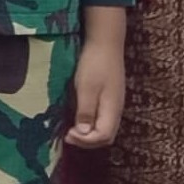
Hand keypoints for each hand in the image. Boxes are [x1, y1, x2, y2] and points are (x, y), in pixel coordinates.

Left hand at [66, 10, 128, 147]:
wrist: (106, 42)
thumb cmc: (95, 64)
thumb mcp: (86, 88)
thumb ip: (86, 111)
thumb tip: (83, 133)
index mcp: (113, 109)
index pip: (104, 136)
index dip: (85, 141)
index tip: (67, 134)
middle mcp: (116, 110)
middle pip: (106, 136)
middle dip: (87, 141)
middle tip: (67, 135)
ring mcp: (114, 103)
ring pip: (105, 128)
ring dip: (88, 134)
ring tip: (71, 130)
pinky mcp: (110, 97)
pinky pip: (103, 119)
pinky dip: (91, 124)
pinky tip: (78, 118)